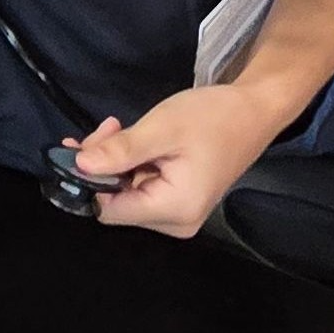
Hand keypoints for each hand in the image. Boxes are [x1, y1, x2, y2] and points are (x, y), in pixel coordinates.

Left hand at [71, 84, 285, 239]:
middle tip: (108, 127)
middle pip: (116, 202)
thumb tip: (79, 166)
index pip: (108, 210)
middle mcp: (176, 222)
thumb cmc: (213, 117)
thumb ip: (120, 151)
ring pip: (125, 193)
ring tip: (119, 127)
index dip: (90, 180)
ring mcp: (179, 214)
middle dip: (102, 166)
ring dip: (114, 161)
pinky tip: (130, 138)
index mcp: (174, 209)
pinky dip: (129, 164)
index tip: (85, 144)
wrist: (254, 111)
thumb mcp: (162, 128)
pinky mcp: (179, 201)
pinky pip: (140, 187)